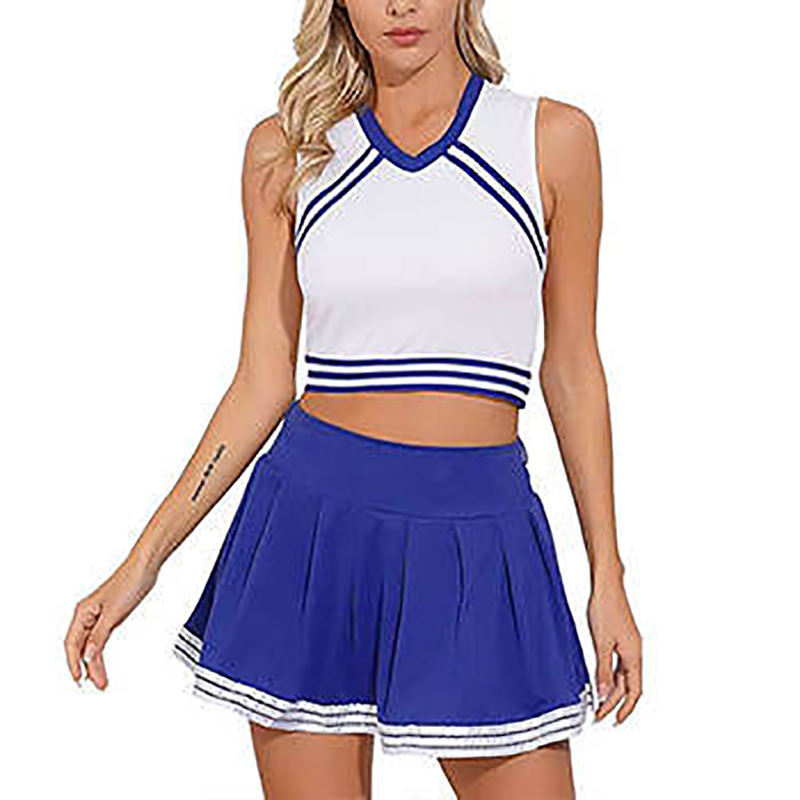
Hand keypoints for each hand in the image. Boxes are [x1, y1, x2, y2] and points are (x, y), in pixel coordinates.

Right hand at [63, 553, 158, 689]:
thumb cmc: (130, 582)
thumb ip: (99, 636)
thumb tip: (87, 656)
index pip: (71, 644)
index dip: (73, 664)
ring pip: (91, 644)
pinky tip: (101, 660)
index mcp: (83, 612)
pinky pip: (100, 638)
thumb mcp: (113, 614)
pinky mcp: (109, 614)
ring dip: (95, 662)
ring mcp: (98, 615)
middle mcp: (87, 614)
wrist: (145, 567)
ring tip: (101, 679)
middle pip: (80, 647)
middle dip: (86, 667)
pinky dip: (100, 650)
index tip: (79, 680)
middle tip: (95, 684)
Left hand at [587, 575, 641, 724]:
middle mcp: (635, 652)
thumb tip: (604, 693)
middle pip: (628, 685)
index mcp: (634, 654)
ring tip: (598, 702)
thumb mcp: (601, 642)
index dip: (626, 707)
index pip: (635, 690)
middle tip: (599, 715)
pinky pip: (618, 663)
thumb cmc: (605, 608)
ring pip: (623, 675)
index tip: (616, 720)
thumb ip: (603, 669)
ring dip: (612, 689)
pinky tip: (600, 680)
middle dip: (615, 702)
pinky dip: (610, 675)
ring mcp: (628, 645)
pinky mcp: (620, 638)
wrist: (607, 586)